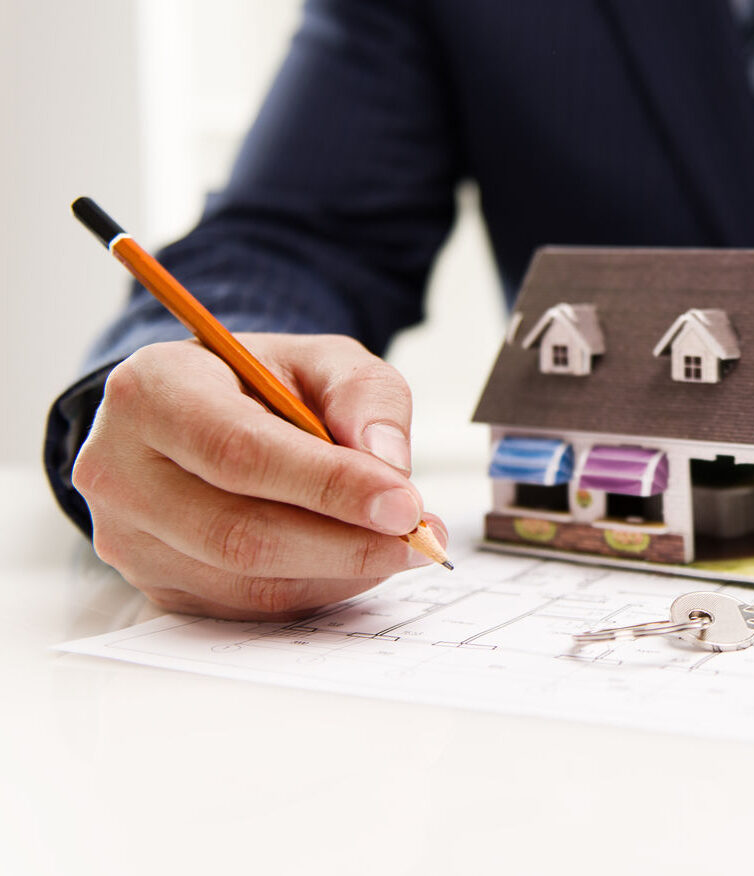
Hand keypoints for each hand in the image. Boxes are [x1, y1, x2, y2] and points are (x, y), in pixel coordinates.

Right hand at [73, 334, 446, 619]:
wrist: (203, 413)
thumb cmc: (262, 383)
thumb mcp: (323, 360)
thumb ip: (365, 397)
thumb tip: (390, 466)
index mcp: (152, 392)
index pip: (240, 452)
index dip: (328, 485)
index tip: (404, 504)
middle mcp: (120, 470)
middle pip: (239, 532)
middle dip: (345, 542)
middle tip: (419, 537)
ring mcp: (129, 538)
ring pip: (246, 581)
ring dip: (339, 572)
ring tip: (401, 546)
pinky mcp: (154, 584)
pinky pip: (246, 606)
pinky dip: (316, 590)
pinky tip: (356, 562)